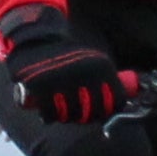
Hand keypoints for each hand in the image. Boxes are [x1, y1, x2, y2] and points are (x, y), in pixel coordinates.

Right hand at [0, 4, 129, 126]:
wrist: (36, 38)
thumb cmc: (67, 55)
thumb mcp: (92, 61)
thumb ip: (105, 80)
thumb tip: (119, 104)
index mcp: (102, 68)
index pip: (116, 102)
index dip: (108, 111)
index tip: (99, 113)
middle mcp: (85, 75)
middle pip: (93, 114)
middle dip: (85, 117)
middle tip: (77, 114)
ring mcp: (64, 81)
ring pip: (72, 115)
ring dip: (66, 117)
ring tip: (62, 110)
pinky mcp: (41, 86)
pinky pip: (51, 114)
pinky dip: (49, 116)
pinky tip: (49, 111)